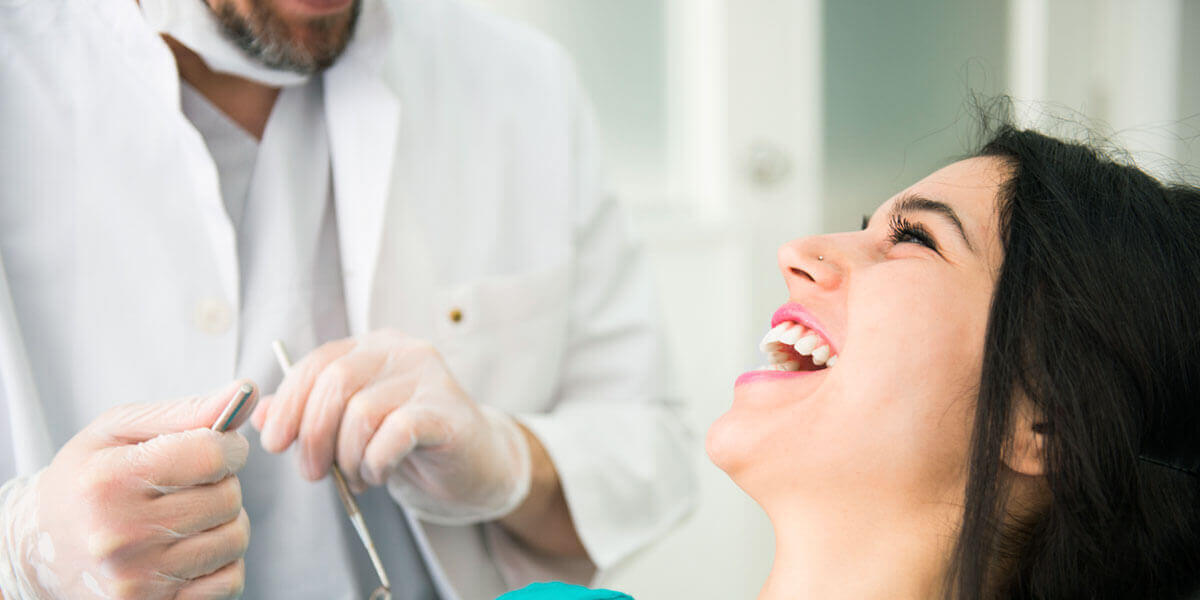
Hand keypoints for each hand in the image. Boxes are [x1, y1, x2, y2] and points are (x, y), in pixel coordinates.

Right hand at [0, 380, 256, 598]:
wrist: (41, 548)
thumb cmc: (86, 481)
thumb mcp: (120, 430)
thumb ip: (187, 411)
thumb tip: (245, 393)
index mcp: (110, 481)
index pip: (211, 455)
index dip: (229, 447)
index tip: (218, 448)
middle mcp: (121, 534)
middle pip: (228, 497)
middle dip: (223, 483)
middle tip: (193, 484)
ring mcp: (137, 579)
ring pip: (235, 538)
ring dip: (225, 522)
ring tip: (189, 515)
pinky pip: (230, 581)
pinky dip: (222, 561)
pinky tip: (189, 548)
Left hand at [253, 330, 531, 524]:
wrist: (475, 466)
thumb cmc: (410, 445)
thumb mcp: (351, 426)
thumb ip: (310, 414)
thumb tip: (262, 415)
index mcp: (373, 346)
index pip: (317, 362)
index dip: (290, 404)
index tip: (276, 443)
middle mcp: (401, 351)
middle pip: (335, 383)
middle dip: (314, 437)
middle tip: (315, 474)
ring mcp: (429, 377)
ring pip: (362, 412)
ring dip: (349, 456)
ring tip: (360, 476)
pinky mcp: (447, 410)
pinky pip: (395, 433)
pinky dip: (376, 461)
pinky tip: (380, 473)